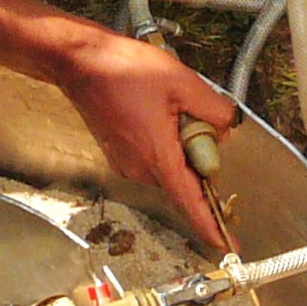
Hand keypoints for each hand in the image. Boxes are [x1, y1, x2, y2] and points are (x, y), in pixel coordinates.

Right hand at [52, 28, 239, 249]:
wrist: (80, 62)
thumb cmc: (121, 70)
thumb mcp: (181, 81)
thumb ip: (212, 108)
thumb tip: (226, 127)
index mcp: (158, 155)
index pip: (190, 201)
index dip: (210, 224)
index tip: (227, 243)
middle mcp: (140, 167)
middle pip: (185, 180)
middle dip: (200, 158)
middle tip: (200, 121)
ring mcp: (127, 162)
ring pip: (169, 167)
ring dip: (181, 147)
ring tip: (173, 108)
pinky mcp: (119, 154)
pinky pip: (153, 158)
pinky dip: (165, 144)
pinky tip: (159, 111)